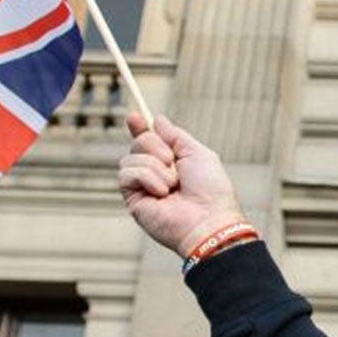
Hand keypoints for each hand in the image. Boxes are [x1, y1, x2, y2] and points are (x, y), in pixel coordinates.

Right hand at [117, 112, 247, 256]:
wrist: (208, 220)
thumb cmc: (210, 190)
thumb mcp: (197, 153)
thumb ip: (176, 136)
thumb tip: (157, 119)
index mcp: (172, 163)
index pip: (149, 141)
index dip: (139, 128)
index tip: (134, 116)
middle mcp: (155, 174)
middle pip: (138, 143)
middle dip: (154, 146)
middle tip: (172, 160)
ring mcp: (143, 187)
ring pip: (130, 158)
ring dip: (155, 166)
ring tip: (173, 184)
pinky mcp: (133, 200)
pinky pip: (127, 174)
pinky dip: (147, 178)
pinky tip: (163, 192)